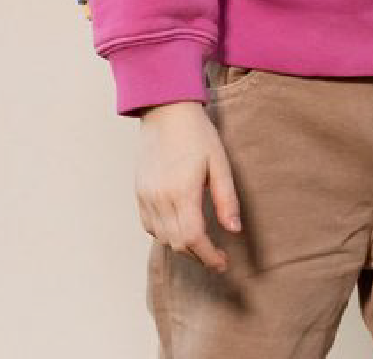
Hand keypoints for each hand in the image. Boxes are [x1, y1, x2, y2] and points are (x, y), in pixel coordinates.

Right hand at [135, 100, 243, 273]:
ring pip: (162, 238)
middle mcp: (160, 198)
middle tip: (216, 256)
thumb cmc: (197, 133)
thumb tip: (233, 230)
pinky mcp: (138, 192)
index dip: (209, 257)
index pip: (194, 239)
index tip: (223, 263)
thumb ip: (226, 199)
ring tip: (201, 242)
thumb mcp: (220, 162)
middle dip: (198, 255)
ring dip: (182, 245)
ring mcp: (146, 196)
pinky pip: (149, 226)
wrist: (165, 109)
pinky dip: (165, 234)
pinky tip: (179, 226)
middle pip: (177, 244)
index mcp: (182, 191)